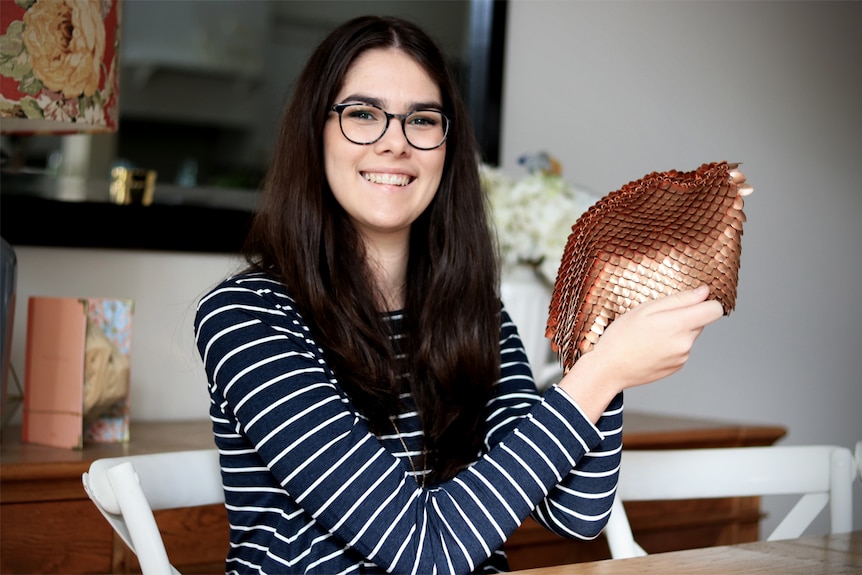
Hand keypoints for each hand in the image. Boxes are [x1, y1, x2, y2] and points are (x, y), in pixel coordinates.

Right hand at [558, 285, 723, 420]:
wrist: (609, 368)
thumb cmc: (622, 336)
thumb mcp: (645, 309)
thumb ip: (679, 299)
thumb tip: (704, 292)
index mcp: (679, 325)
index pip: (715, 310)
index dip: (707, 302)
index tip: (695, 300)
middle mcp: (685, 343)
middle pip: (700, 322)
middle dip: (685, 316)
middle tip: (657, 318)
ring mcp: (682, 357)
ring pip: (689, 335)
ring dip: (676, 331)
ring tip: (650, 334)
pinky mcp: (677, 367)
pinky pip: (681, 349)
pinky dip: (670, 345)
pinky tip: (650, 346)